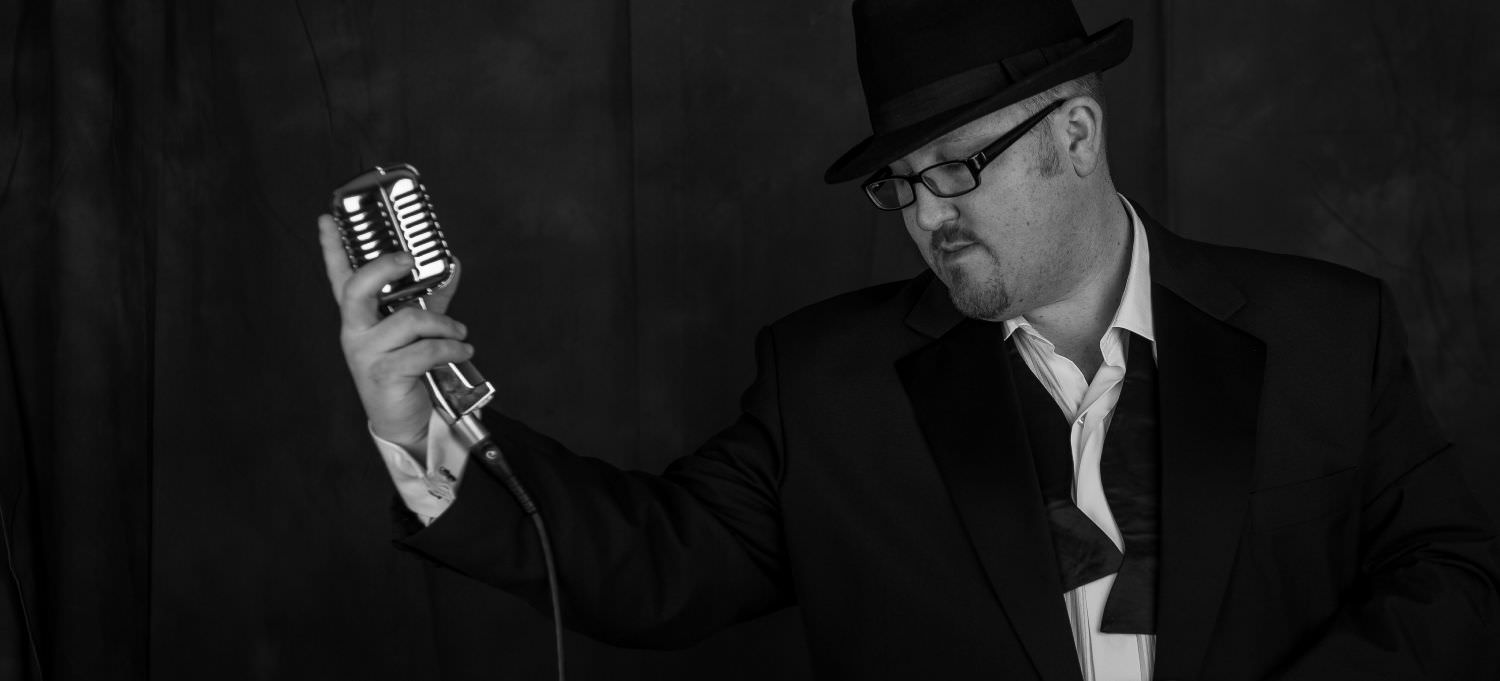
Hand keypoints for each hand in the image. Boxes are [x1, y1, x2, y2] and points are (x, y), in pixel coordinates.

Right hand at [318, 214, 472, 449]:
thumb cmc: (409, 369)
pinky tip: (462, 352)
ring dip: (444, 325)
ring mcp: (366, 353)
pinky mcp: (384, 374)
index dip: (331, 248)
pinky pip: (424, 350)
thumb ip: (430, 297)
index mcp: (359, 317)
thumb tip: (451, 263)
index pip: (340, 277)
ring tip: (461, 334)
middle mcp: (355, 331)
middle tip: (410, 259)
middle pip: (358, 287)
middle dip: (385, 267)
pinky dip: (450, 348)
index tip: (327, 219)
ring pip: (407, 320)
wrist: (406, 420)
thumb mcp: (419, 329)